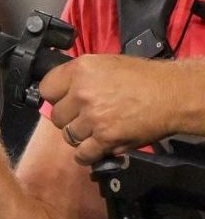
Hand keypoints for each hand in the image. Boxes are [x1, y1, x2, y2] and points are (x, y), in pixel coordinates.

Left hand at [39, 54, 188, 164]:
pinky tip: (93, 149)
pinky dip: (86, 155)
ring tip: (95, 130)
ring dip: (80, 136)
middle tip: (85, 117)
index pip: (46, 89)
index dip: (55, 97)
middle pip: (56, 116)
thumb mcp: (105, 64)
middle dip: (69, 118)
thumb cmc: (143, 78)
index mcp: (80, 71)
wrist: (171, 95)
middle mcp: (82, 94)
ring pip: (68, 136)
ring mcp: (92, 118)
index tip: (63, 100)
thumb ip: (80, 76)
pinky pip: (82, 154)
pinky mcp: (105, 138)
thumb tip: (62, 87)